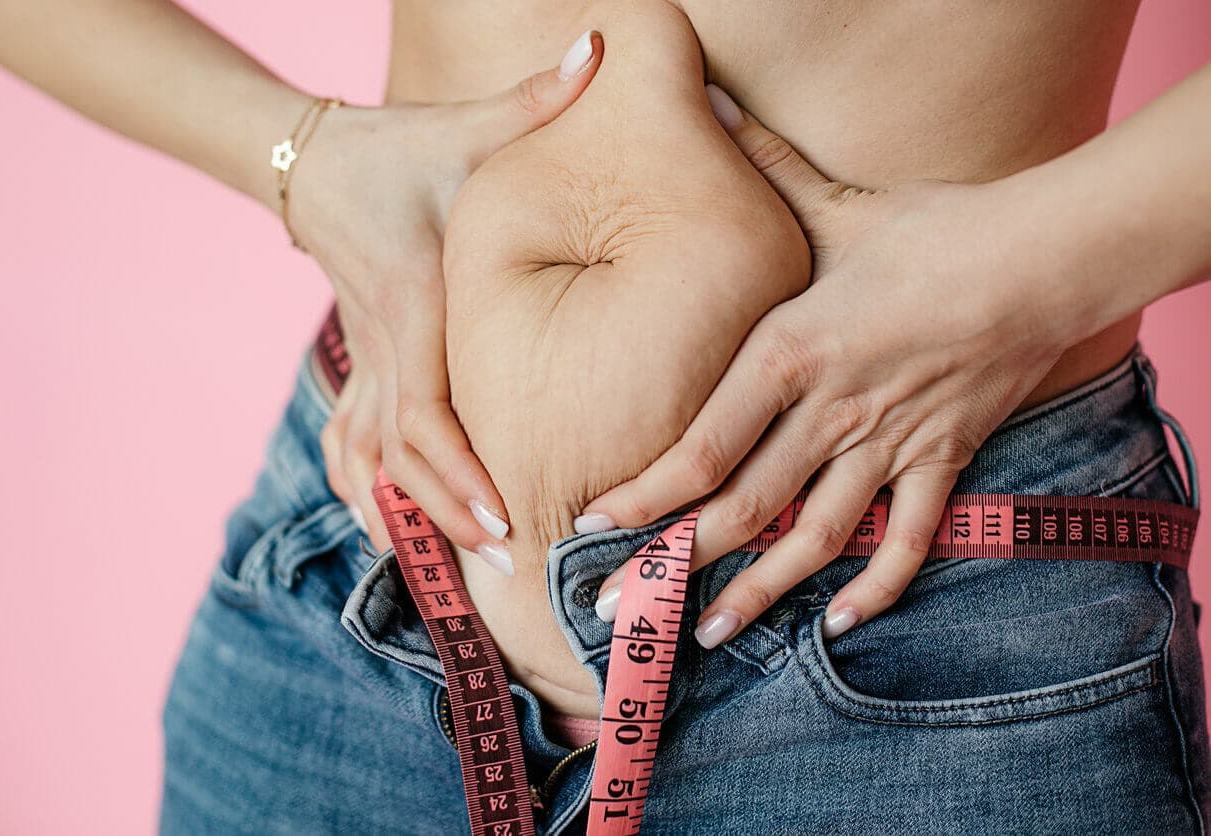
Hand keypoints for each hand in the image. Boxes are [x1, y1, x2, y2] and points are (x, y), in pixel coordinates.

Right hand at [301, 32, 603, 571]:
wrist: (314, 160)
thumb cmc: (402, 151)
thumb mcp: (465, 127)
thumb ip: (534, 99)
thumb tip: (600, 46)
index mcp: (419, 303)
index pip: (428, 410)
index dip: (458, 472)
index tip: (501, 517)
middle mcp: (390, 346)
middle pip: (402, 455)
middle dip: (446, 513)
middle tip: (502, 560)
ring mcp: (370, 361)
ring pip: (373, 459)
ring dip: (408, 514)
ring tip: (456, 571)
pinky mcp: (365, 364)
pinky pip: (356, 442)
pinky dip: (372, 489)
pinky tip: (394, 532)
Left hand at [586, 84, 1083, 645]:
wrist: (1037, 257)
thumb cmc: (924, 232)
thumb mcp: (830, 204)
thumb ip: (759, 166)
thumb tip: (705, 103)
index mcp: (788, 356)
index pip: (700, 444)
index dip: (644, 494)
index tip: (596, 524)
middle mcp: (829, 414)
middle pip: (743, 506)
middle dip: (677, 560)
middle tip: (620, 604)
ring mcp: (888, 446)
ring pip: (814, 537)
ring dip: (760, 591)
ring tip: (711, 632)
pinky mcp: (941, 461)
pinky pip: (908, 539)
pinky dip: (876, 587)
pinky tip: (838, 623)